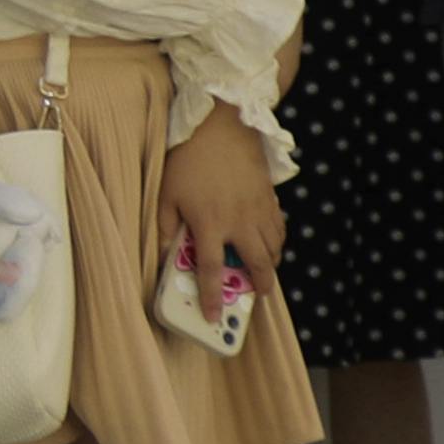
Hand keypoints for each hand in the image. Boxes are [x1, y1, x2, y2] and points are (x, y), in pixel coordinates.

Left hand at [155, 104, 283, 311]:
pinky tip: (270, 241)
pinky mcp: (269, 196)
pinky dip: (278, 239)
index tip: (212, 317)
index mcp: (210, 224)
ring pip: (273, 246)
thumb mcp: (165, 195)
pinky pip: (280, 226)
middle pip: (257, 263)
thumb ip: (163, 228)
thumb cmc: (187, 160)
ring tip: (263, 270)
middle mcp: (239, 222)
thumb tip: (163, 255)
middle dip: (260, 284)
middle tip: (259, 295)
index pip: (213, 270)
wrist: (221, 126)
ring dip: (270, 263)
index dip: (212, 297)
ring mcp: (258, 209)